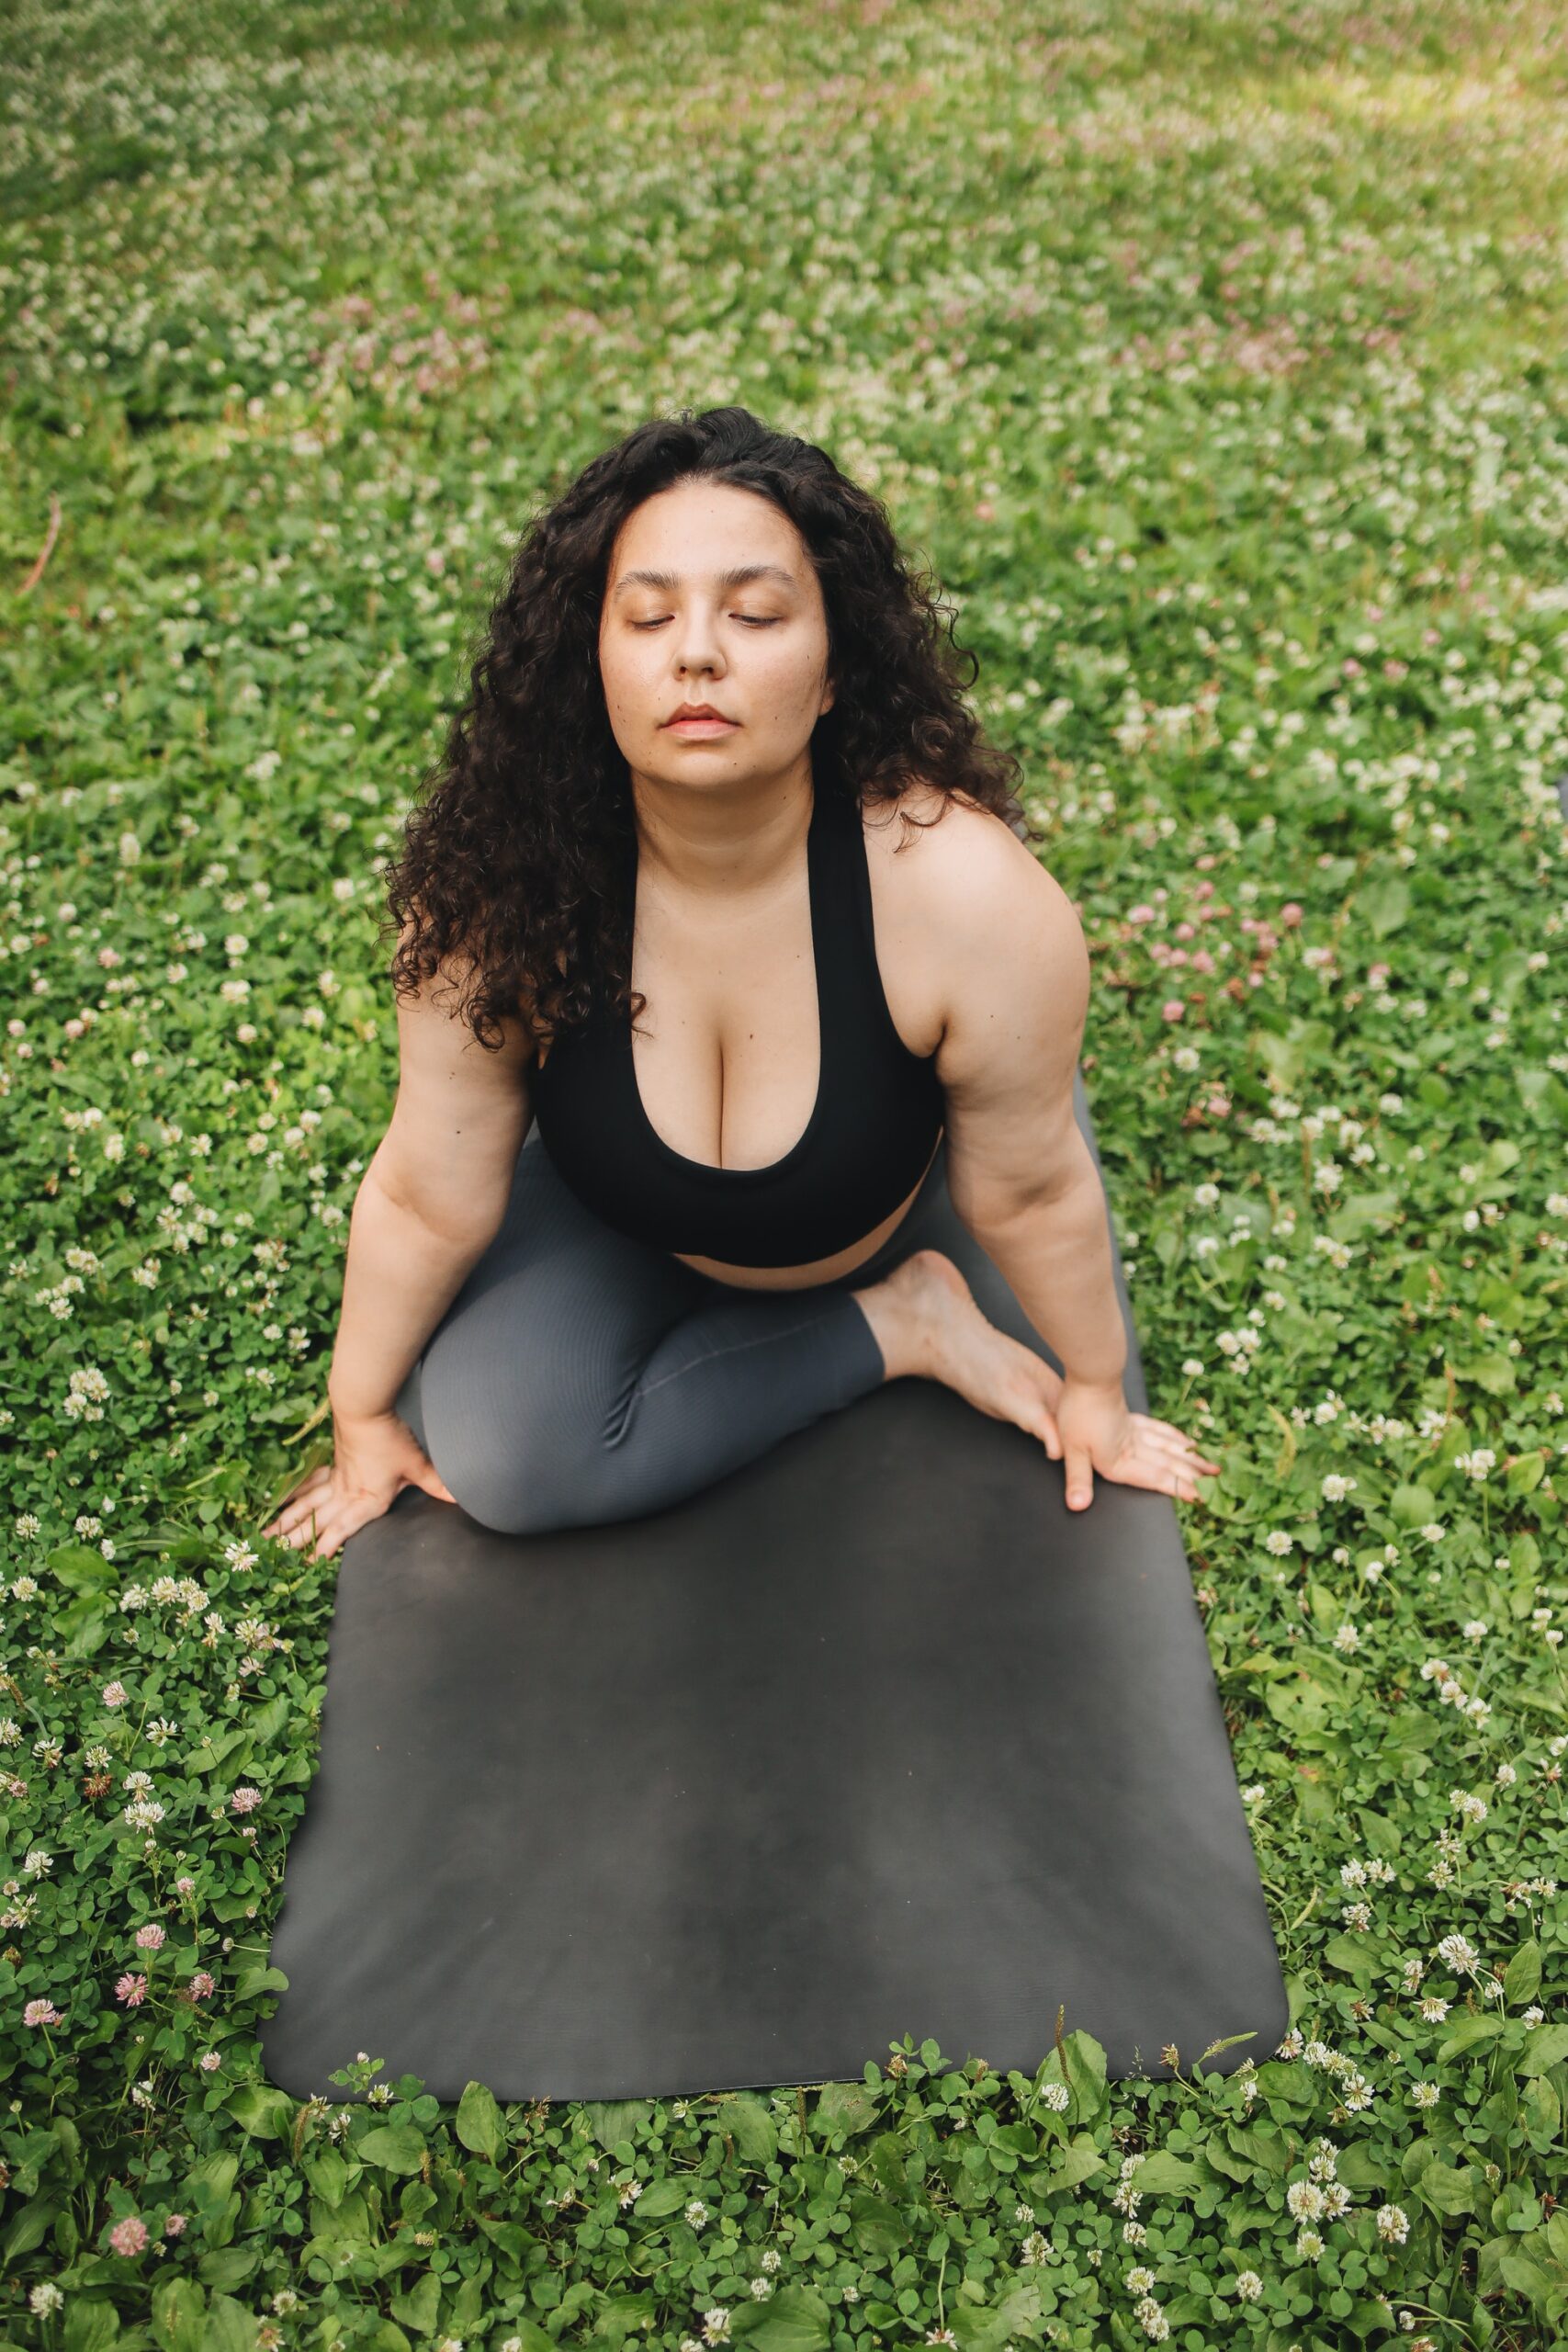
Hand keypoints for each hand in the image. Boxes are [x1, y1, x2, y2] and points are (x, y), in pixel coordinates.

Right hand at [260, 1406, 456, 1561]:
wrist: (362, 1405)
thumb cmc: (388, 1437)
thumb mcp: (416, 1463)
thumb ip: (437, 1484)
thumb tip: (460, 1497)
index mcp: (366, 1498)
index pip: (346, 1527)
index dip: (331, 1544)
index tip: (314, 1562)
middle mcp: (346, 1492)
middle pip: (319, 1520)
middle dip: (297, 1540)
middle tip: (274, 1554)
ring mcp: (336, 1478)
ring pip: (308, 1505)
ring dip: (288, 1521)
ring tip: (267, 1535)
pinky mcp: (333, 1464)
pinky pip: (310, 1486)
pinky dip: (295, 1497)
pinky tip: (282, 1504)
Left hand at [1043, 1374, 1219, 1511]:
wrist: (1091, 1374)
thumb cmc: (1079, 1410)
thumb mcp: (1072, 1448)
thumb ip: (1077, 1479)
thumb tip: (1077, 1506)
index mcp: (1119, 1460)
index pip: (1155, 1478)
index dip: (1178, 1489)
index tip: (1202, 1497)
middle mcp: (1133, 1447)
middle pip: (1168, 1465)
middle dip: (1193, 1478)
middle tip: (1218, 1487)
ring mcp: (1135, 1431)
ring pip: (1170, 1448)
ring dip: (1192, 1459)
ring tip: (1213, 1467)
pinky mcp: (1132, 1418)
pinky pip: (1161, 1430)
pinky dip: (1177, 1438)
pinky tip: (1187, 1442)